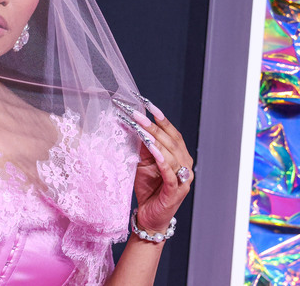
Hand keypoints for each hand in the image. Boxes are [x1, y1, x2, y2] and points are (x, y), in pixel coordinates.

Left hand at [129, 104, 193, 233]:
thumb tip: (135, 125)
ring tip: (142, 129)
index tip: (148, 104)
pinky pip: (170, 173)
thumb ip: (143, 147)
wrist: (149, 217)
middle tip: (137, 115)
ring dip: (156, 140)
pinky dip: (162, 161)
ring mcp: (183, 180)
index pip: (172, 133)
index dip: (161, 119)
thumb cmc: (148, 189)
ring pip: (172, 155)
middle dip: (153, 126)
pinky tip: (153, 151)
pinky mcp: (175, 192)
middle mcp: (185, 165)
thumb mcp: (143, 163)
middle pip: (171, 142)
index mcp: (180, 156)